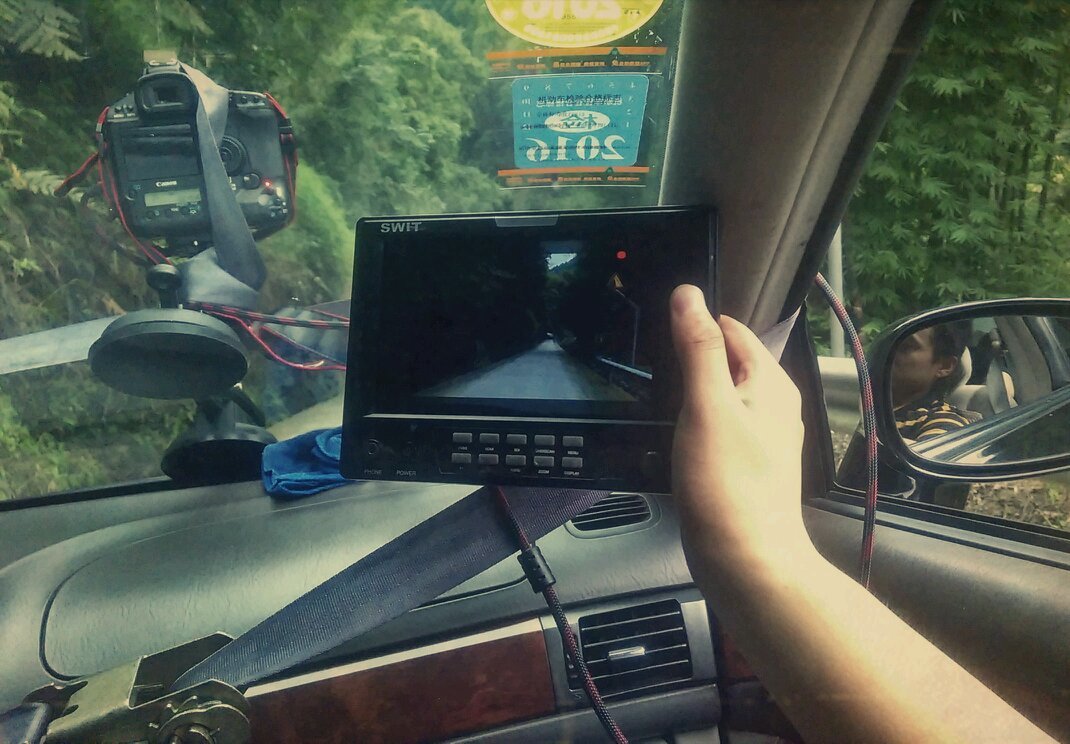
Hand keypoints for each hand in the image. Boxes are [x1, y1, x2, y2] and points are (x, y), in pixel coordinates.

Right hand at [669, 285, 814, 588]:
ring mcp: (763, 437)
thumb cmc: (729, 488)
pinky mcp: (746, 465)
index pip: (731, 328)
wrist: (745, 561)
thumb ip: (698, 348)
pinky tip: (679, 444)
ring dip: (691, 398)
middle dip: (690, 364)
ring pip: (720, 396)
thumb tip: (689, 296)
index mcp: (771, 383)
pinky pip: (717, 428)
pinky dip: (695, 427)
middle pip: (725, 362)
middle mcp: (774, 406)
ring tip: (667, 414)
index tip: (662, 340)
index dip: (694, 326)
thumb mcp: (707, 405)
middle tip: (660, 383)